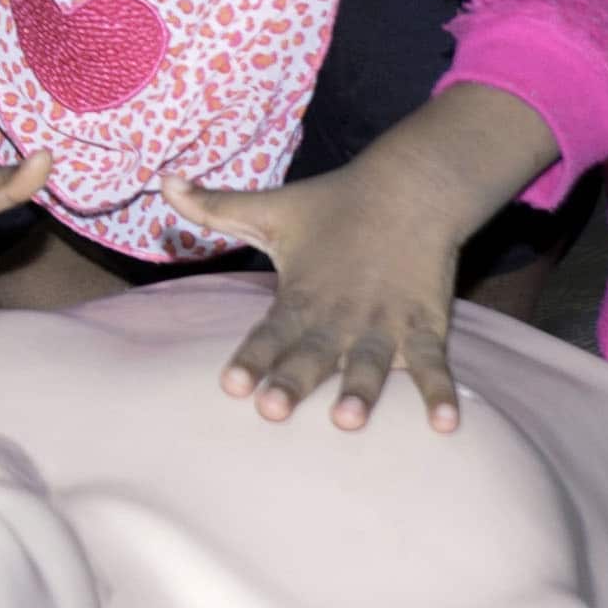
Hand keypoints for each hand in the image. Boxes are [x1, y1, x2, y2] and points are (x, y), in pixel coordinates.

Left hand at [163, 161, 466, 429]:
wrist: (409, 189)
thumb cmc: (331, 206)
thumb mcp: (268, 207)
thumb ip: (214, 207)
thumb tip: (163, 182)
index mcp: (301, 294)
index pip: (269, 332)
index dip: (250, 359)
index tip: (230, 386)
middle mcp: (340, 315)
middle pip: (313, 355)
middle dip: (293, 383)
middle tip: (273, 412)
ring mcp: (385, 323)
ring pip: (370, 363)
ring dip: (360, 392)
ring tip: (346, 420)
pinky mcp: (426, 324)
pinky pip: (435, 362)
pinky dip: (441, 392)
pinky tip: (443, 425)